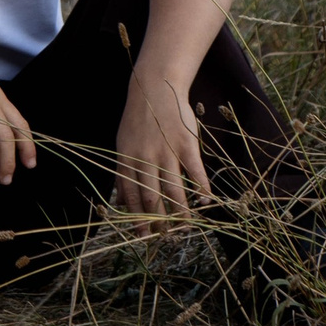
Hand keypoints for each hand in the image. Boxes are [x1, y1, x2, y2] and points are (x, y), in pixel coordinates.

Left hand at [114, 71, 210, 230]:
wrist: (154, 87)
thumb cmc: (139, 119)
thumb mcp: (122, 143)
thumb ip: (123, 172)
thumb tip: (120, 201)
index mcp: (126, 159)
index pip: (129, 196)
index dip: (136, 218)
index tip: (142, 236)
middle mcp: (144, 159)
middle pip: (151, 198)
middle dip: (158, 222)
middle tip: (166, 238)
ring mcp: (165, 153)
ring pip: (173, 191)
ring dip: (181, 213)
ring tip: (186, 227)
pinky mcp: (185, 146)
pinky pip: (195, 173)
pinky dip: (201, 190)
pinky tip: (205, 203)